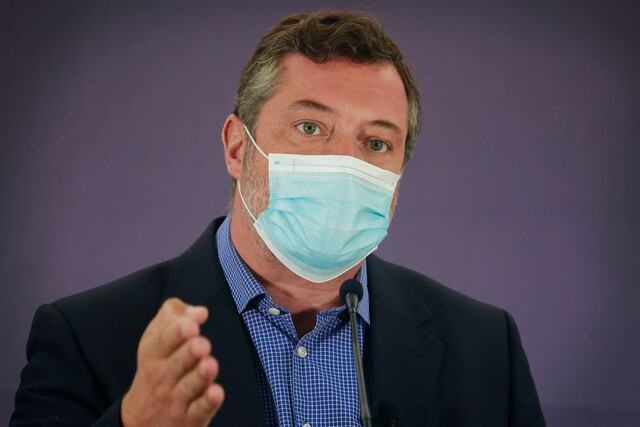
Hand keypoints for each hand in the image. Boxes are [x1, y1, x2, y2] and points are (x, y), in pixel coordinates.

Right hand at [121, 298, 224, 426]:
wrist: (140, 421)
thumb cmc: (155, 370)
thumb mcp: (155, 339)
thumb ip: (174, 317)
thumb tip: (200, 311)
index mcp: (154, 355)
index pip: (164, 342)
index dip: (178, 332)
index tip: (192, 325)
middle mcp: (162, 377)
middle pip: (177, 363)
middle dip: (190, 352)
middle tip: (201, 344)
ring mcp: (175, 399)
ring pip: (189, 386)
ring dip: (200, 376)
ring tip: (210, 364)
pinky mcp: (190, 418)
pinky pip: (199, 410)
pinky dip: (208, 402)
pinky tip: (216, 392)